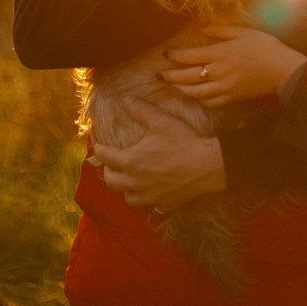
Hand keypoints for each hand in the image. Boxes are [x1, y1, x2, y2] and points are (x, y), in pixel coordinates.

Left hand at [93, 98, 225, 211]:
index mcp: (132, 161)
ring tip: (128, 179)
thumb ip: (140, 110)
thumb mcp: (161, 121)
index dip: (100, 150)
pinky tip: (148, 191)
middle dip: (108, 171)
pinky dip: (143, 198)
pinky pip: (146, 206)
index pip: (107, 157)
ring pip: (127, 197)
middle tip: (111, 163)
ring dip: (124, 188)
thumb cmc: (183, 142)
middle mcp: (136, 182)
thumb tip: (124, 99)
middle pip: (111, 182)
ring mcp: (149, 196)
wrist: (207, 166)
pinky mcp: (163, 204)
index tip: (99, 146)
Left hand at [161, 24, 306, 106]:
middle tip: (158, 76)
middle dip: (171, 77)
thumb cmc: (265, 47)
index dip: (175, 57)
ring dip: (182, 89)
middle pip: (188, 77)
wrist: (283, 70)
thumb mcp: (243, 32)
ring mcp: (225, 87)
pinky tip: (196, 96)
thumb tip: (200, 26)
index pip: (190, 57)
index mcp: (220, 53)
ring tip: (173, 86)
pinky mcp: (233, 98)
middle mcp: (219, 72)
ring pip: (196, 92)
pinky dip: (200, 99)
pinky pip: (211, 102)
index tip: (165, 55)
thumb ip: (219, 30)